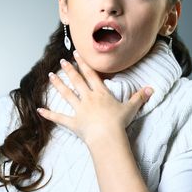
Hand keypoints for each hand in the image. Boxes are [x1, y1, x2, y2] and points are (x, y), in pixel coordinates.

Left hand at [37, 51, 152, 145]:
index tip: (76, 54)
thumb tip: (151, 89)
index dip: (83, 63)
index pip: (91, 75)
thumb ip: (139, 97)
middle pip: (77, 81)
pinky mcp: (73, 122)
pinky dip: (49, 114)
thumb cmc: (119, 123)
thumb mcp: (131, 108)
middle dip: (69, 70)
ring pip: (66, 94)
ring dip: (58, 84)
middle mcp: (88, 98)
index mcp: (100, 93)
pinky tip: (39, 109)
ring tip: (51, 76)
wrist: (108, 137)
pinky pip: (59, 117)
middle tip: (61, 61)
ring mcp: (79, 110)